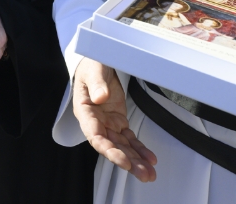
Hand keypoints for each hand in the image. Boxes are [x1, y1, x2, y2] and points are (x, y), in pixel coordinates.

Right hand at [74, 58, 156, 181]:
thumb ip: (96, 83)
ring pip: (122, 147)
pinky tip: (150, 159)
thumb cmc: (92, 65)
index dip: (109, 150)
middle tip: (143, 174)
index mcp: (85, 112)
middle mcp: (96, 122)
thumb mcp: (93, 70)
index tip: (123, 161)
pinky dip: (140, 150)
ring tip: (150, 173)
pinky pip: (129, 139)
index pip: (95, 136)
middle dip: (127, 162)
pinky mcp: (118, 121)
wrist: (98, 62)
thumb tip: (101, 97)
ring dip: (136, 160)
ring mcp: (108, 124)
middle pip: (111, 147)